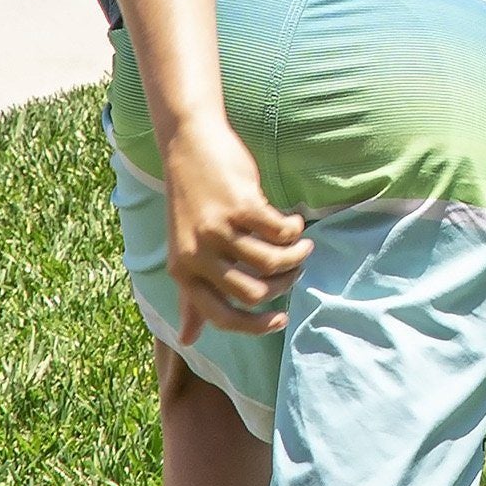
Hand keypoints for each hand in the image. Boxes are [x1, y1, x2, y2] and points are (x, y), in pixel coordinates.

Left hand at [162, 116, 312, 340]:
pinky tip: (294, 221)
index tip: (281, 318)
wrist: (188, 145)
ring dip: (296, 256)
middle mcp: (198, 256)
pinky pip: (281, 231)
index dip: (256, 325)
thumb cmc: (190, 201)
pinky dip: (293, 230)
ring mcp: (219, 230)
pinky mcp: (241, 205)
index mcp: (183, 272)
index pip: (222, 316)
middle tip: (296, 269)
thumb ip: (189, 295)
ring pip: (272, 263)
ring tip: (303, 244)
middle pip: (255, 292)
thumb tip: (188, 340)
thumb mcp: (183, 252)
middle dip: (284, 285)